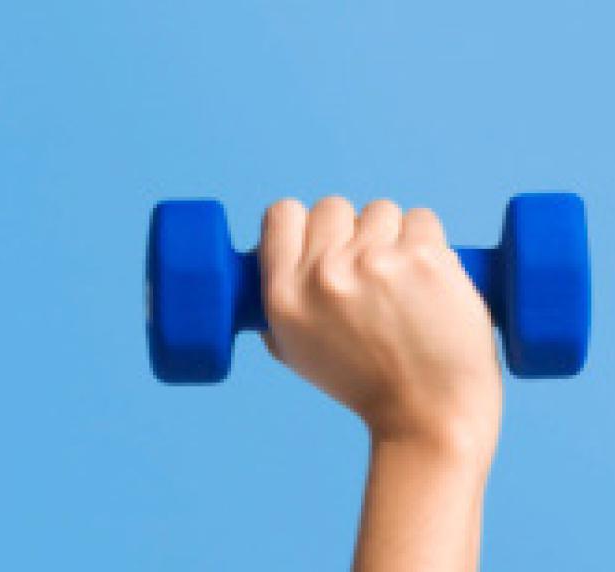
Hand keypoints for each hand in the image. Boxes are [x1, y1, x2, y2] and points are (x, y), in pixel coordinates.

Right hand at [259, 196, 501, 463]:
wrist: (428, 416)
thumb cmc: (365, 386)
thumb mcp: (296, 351)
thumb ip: (281, 300)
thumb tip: (275, 255)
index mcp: (285, 295)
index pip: (281, 214)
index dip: (303, 223)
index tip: (321, 240)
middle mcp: (324, 274)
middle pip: (332, 207)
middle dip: (352, 231)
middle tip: (369, 270)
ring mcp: (375, 262)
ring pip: (380, 211)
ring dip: (392, 236)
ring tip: (403, 282)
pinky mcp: (425, 257)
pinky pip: (422, 219)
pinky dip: (428, 243)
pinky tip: (429, 279)